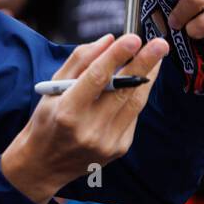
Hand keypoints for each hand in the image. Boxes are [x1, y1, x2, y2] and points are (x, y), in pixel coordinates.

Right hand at [2, 33, 168, 203]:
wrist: (43, 165)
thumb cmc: (46, 122)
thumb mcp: (52, 89)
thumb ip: (79, 62)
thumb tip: (108, 40)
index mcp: (67, 112)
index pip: (96, 78)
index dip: (116, 56)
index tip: (132, 38)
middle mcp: (89, 129)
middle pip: (122, 90)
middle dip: (144, 64)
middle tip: (160, 43)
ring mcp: (107, 141)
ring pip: (134, 103)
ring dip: (147, 78)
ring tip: (156, 57)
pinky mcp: (119, 148)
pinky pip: (132, 116)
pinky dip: (135, 97)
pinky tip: (136, 84)